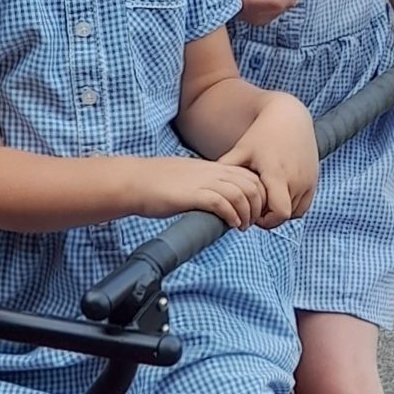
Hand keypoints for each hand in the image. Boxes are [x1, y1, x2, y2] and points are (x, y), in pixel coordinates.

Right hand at [129, 156, 269, 227]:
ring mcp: (203, 182)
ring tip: (243, 226)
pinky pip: (222, 203)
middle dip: (257, 206)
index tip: (253, 212)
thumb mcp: (190, 179)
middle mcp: (212, 172)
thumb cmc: (158, 183)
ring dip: (247, 214)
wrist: (135, 181)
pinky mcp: (193, 194)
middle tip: (251, 222)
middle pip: (252, 184)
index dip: (258, 195)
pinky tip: (231, 225)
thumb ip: (207, 187)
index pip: (250, 176)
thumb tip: (218, 203)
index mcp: (213, 167)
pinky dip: (232, 215)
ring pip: (241, 193)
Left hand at [222, 93, 319, 226]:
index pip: (279, 214)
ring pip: (296, 212)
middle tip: (255, 209)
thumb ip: (225, 168)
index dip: (265, 220)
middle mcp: (297, 180)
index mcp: (278, 175)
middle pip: (285, 216)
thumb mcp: (241, 149)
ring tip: (266, 200)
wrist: (289, 116)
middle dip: (270, 217)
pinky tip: (277, 194)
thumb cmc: (260, 133)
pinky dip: (292, 205)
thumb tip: (204, 185)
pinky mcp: (314, 179)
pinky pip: (304, 204)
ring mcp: (308, 180)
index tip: (252, 213)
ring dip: (281, 212)